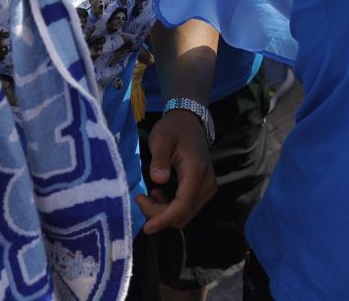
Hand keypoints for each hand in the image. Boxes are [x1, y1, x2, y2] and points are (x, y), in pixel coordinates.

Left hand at [138, 109, 216, 233]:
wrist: (189, 121)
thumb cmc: (173, 129)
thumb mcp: (160, 139)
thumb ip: (159, 159)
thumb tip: (158, 180)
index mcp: (197, 171)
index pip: (182, 206)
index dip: (164, 219)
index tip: (146, 227)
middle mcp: (207, 184)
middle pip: (182, 214)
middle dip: (159, 214)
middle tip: (140, 198)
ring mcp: (208, 188)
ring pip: (185, 214)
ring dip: (164, 212)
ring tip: (148, 195)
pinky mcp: (204, 190)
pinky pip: (187, 208)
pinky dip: (170, 208)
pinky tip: (159, 194)